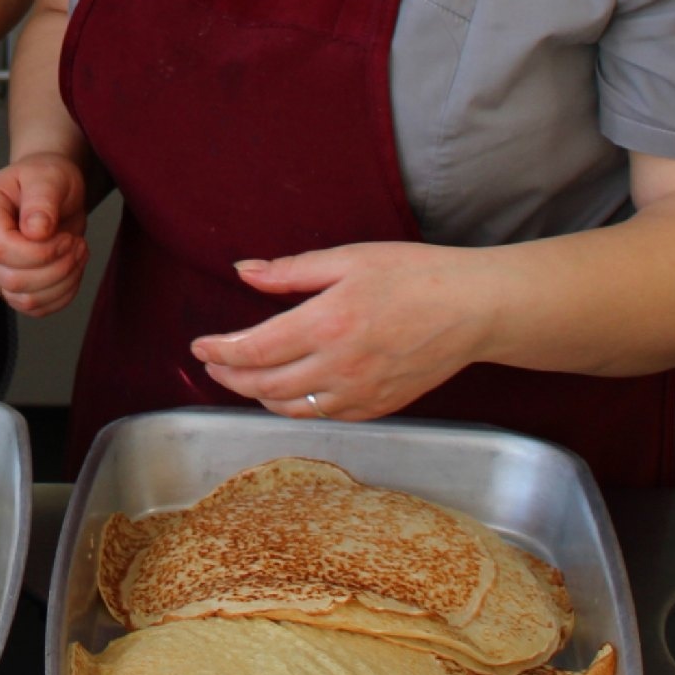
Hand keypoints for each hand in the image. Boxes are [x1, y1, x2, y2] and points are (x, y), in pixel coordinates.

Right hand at [0, 153, 90, 315]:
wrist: (50, 190)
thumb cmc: (46, 178)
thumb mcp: (48, 177)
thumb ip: (41, 200)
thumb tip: (36, 231)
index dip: (39, 253)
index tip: (67, 238)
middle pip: (11, 280)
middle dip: (56, 268)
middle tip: (78, 244)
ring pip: (23, 299)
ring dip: (62, 282)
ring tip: (78, 253)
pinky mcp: (7, 286)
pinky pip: (33, 308)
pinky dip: (61, 295)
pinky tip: (72, 270)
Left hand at [189, 242, 491, 420]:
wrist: (475, 309)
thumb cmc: (415, 275)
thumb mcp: (348, 259)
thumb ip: (291, 271)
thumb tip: (244, 272)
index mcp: (327, 324)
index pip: (254, 350)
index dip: (220, 351)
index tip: (198, 346)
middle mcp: (339, 367)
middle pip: (264, 385)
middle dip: (229, 376)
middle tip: (212, 363)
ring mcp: (360, 393)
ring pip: (291, 408)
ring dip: (258, 395)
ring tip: (243, 377)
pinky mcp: (379, 407)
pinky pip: (324, 415)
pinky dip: (296, 406)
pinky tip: (288, 390)